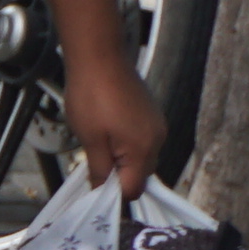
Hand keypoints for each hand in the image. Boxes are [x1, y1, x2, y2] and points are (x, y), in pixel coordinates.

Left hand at [67, 53, 164, 196]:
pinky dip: (124, 142)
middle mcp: (158, 138)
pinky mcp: (151, 113)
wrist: (99, 56)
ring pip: (140, 155)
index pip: (134, 188)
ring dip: (120, 157)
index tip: (94, 185)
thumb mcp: (90, 139)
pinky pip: (140, 138)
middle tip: (92, 159)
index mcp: (145, 149)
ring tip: (97, 138)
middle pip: (139, 173)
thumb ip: (100, 169)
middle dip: (117, 174)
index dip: (113, 193)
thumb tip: (102, 192)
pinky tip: (106, 128)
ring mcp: (157, 124)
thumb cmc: (91, 96)